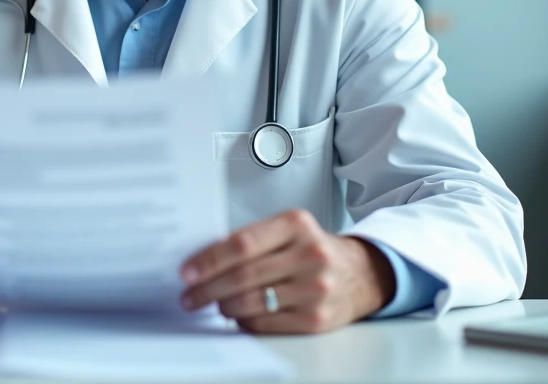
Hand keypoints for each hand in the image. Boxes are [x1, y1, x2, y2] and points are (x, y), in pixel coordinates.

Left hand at [178, 209, 394, 333]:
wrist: (360, 274)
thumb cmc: (313, 249)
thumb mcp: (289, 231)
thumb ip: (252, 240)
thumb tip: (203, 260)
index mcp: (296, 224)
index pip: (242, 243)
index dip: (210, 260)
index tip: (187, 271)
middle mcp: (310, 254)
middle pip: (244, 275)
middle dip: (208, 288)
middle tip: (189, 295)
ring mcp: (316, 288)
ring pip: (252, 302)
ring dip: (224, 306)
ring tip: (212, 304)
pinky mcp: (317, 318)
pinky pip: (266, 323)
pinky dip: (245, 321)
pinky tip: (237, 315)